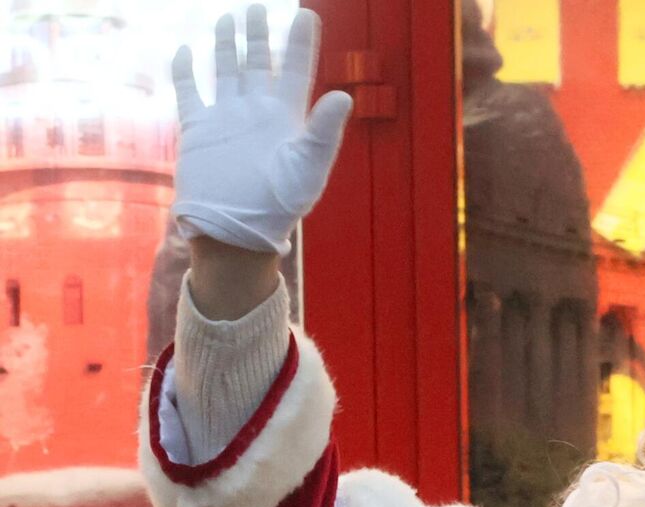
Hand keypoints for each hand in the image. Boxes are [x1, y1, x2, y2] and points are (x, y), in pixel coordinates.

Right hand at [171, 6, 352, 255]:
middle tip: (258, 5)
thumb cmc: (280, 206)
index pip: (296, 69)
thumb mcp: (309, 167)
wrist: (237, 231)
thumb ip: (324, 131)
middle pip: (259, 62)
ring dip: (227, 46)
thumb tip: (344, 95)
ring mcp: (226, 119)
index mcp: (287, 118)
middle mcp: (257, 113)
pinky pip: (190, 94)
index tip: (307, 13)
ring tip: (229, 18)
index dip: (300, 41)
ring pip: (226, 71)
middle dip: (258, 34)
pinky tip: (186, 50)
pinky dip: (186, 72)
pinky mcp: (198, 131)